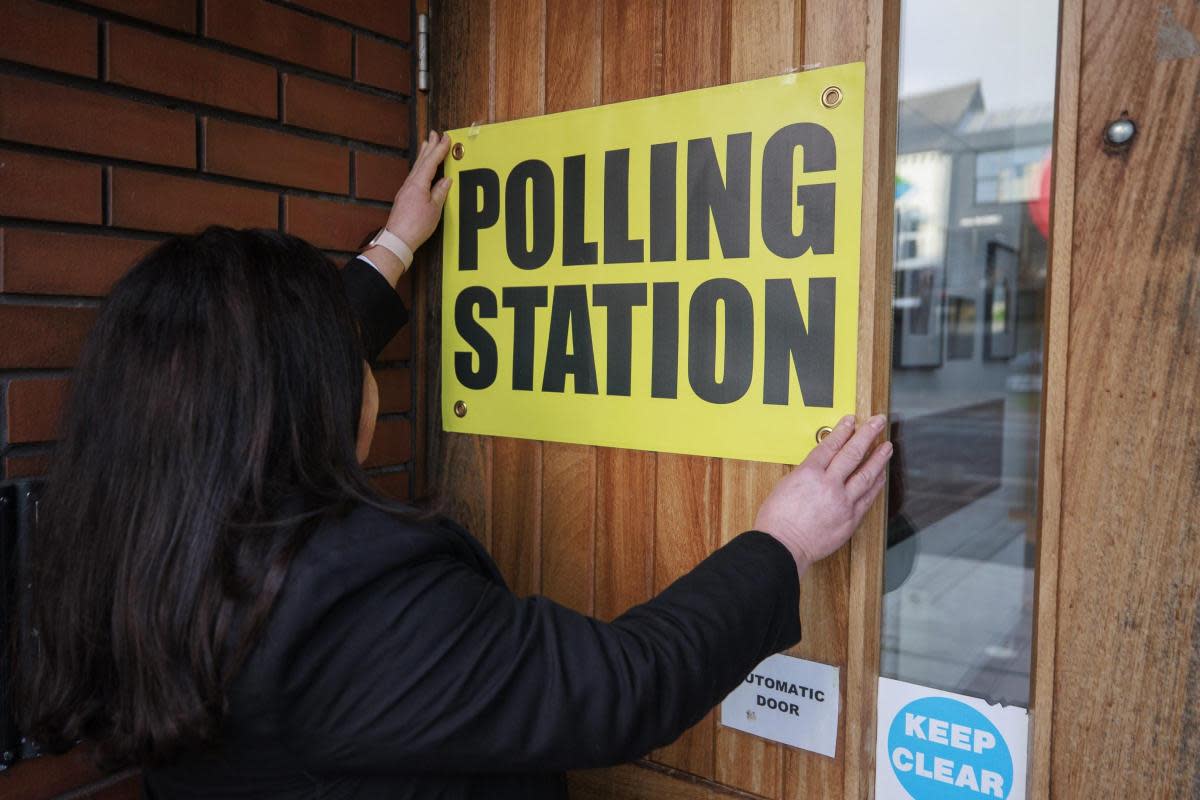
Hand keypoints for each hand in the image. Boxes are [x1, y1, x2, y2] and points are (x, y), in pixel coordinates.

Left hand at [384, 129, 452, 249]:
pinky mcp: (404, 196)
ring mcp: (406, 189)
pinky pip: (414, 175)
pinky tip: (422, 168)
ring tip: (426, 144)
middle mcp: (410, 183)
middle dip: (429, 146)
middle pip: (421, 161)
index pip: (431, 162)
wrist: (398, 239)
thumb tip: (446, 180)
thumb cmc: (416, 226)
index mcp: (419, 184)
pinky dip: (419, 166)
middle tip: (434, 133)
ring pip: (416, 167)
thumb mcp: (434, 209)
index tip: (446, 138)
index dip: (439, 149)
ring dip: (423, 154)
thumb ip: (440, 192)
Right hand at [754, 414, 892, 573]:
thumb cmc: (776, 521)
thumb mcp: (785, 486)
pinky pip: (868, 497)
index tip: (852, 420)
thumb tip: (819, 469)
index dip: (843, 430)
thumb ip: (806, 475)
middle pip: (852, 454)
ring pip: (866, 475)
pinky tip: (880, 476)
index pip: (830, 445)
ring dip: (878, 458)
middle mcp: (829, 484)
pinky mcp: (850, 519)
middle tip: (878, 422)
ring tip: (887, 447)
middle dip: (867, 435)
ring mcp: (842, 502)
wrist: (782, 547)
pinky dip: (876, 484)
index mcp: (809, 473)